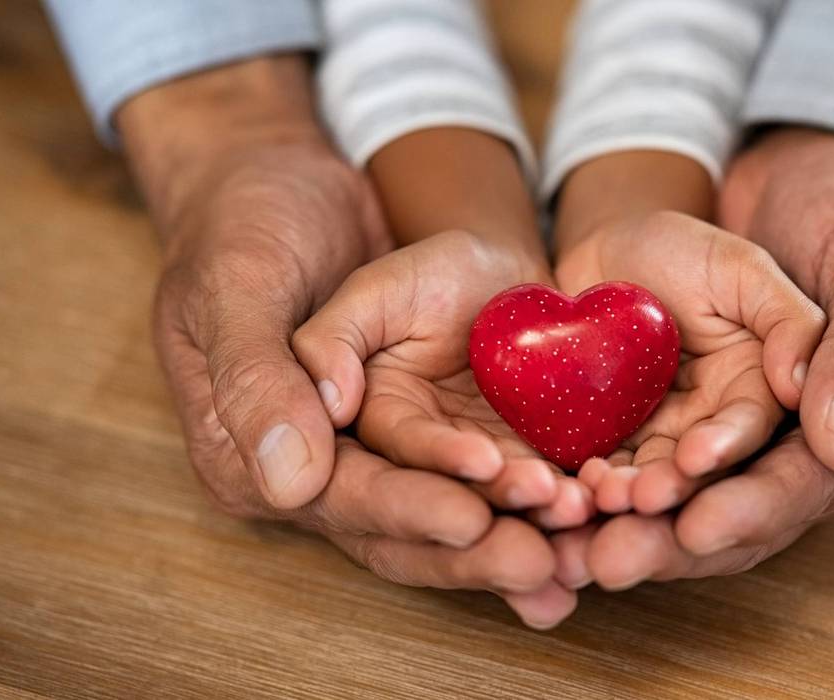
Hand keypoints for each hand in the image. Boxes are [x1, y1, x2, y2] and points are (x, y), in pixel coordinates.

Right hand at [127, 57, 572, 628]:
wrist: (295, 186)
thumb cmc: (253, 225)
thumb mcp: (243, 283)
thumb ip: (261, 376)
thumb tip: (292, 478)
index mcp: (255, 449)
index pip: (340, 496)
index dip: (408, 509)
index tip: (471, 518)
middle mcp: (324, 469)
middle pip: (404, 529)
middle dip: (477, 549)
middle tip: (544, 560)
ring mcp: (385, 453)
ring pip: (455, 514)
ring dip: (518, 534)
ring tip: (582, 545)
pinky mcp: (436, 429)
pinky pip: (490, 477)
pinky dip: (538, 504)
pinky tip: (590, 523)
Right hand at [291, 231, 596, 530]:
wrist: (507, 279)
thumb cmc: (434, 274)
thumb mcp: (378, 288)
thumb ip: (335, 338)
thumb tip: (331, 404)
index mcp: (364, 433)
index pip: (380, 476)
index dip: (419, 489)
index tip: (479, 469)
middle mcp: (412, 472)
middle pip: (433, 527)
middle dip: (481, 545)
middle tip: (532, 550)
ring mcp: (471, 481)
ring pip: (493, 526)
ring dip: (532, 533)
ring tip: (576, 514)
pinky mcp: (522, 476)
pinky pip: (540, 512)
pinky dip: (566, 522)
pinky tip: (598, 519)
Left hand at [553, 211, 824, 514]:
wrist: (605, 255)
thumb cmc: (681, 250)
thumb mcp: (741, 269)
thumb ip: (788, 321)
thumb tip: (801, 387)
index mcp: (758, 390)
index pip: (753, 430)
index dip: (727, 448)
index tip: (696, 459)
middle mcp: (715, 425)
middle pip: (700, 472)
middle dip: (672, 489)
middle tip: (640, 499)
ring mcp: (661, 438)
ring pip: (650, 479)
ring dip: (628, 496)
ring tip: (602, 496)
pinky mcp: (614, 442)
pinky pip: (604, 469)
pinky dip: (588, 483)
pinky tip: (570, 486)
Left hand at [561, 128, 833, 590]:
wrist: (798, 179)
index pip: (811, 486)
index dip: (749, 509)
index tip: (693, 527)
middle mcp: (816, 457)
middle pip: (741, 513)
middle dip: (671, 540)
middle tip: (608, 561)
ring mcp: (751, 444)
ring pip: (687, 501)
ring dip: (628, 524)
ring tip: (569, 542)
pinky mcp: (696, 422)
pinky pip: (648, 462)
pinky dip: (605, 484)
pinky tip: (557, 499)